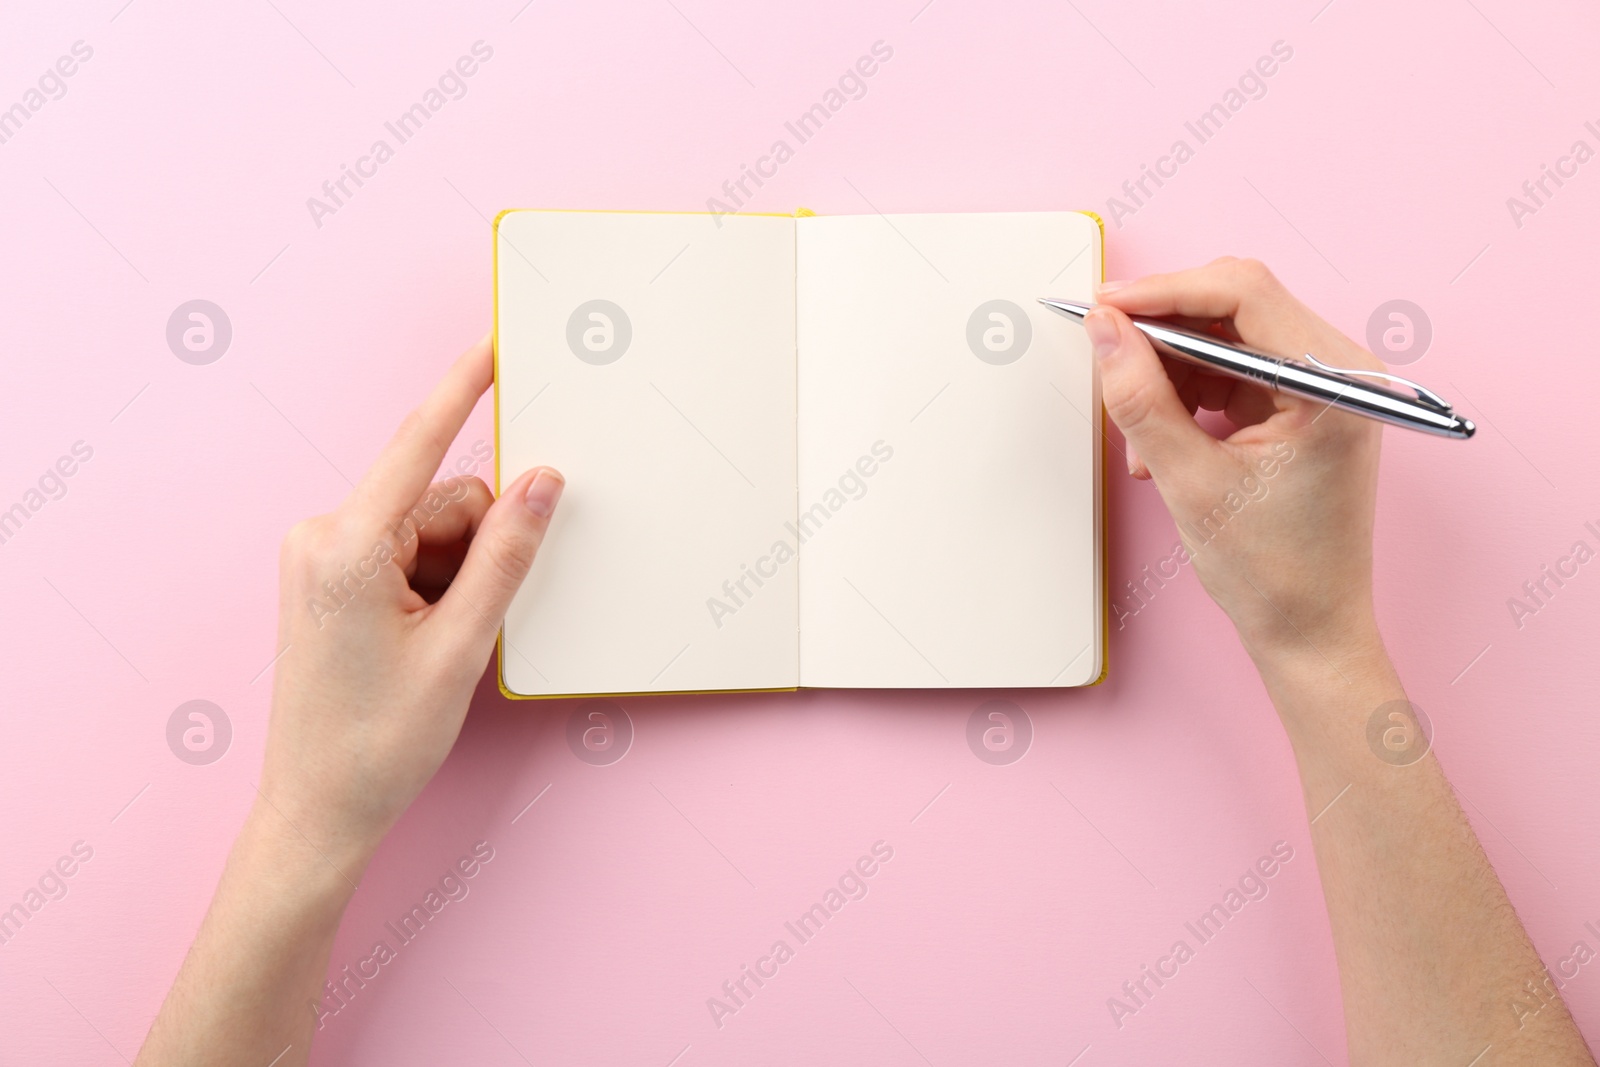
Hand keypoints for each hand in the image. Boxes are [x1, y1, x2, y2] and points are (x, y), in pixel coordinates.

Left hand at [258, 335, 562, 871]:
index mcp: (345, 546)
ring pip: (428, 530)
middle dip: (478, 545)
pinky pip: (406, 552)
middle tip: (475, 621)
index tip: (492, 346)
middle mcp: (322, 537)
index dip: (462, 391)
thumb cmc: (377, 742)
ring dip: (458, 573)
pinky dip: (437, 584)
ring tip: (443, 646)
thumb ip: (507, 555)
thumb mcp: (461, 646)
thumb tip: (543, 483)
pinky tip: (430, 640)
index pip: (419, 446)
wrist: (317, 811)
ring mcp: (320, 558)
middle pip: (440, 500)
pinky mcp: (328, 578)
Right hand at [1089, 258, 1383, 666]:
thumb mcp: (1188, 481)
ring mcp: (1322, 387)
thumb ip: (1140, 398)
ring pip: (1226, 338)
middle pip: (1235, 307)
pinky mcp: (1301, 406)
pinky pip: (1232, 371)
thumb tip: (1105, 331)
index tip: (1107, 307)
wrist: (1309, 631)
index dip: (1166, 291)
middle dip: (1164, 333)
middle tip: (1109, 357)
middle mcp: (1340, 372)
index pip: (1245, 294)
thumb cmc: (1274, 573)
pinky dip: (1188, 395)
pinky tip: (1162, 443)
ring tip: (1141, 434)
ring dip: (1171, 372)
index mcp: (1333, 384)